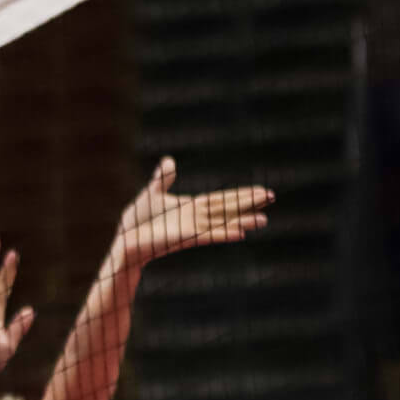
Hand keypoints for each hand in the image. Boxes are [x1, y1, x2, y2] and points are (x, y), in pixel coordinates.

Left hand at [107, 159, 271, 274]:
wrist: (127, 237)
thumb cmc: (138, 217)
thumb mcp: (152, 192)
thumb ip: (163, 178)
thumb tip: (169, 161)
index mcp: (192, 207)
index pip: (222, 198)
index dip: (241, 194)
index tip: (260, 191)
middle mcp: (197, 218)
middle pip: (228, 208)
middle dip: (249, 203)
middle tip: (272, 197)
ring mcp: (194, 228)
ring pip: (224, 223)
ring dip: (243, 221)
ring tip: (264, 220)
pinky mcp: (186, 238)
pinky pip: (210, 235)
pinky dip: (224, 233)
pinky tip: (241, 233)